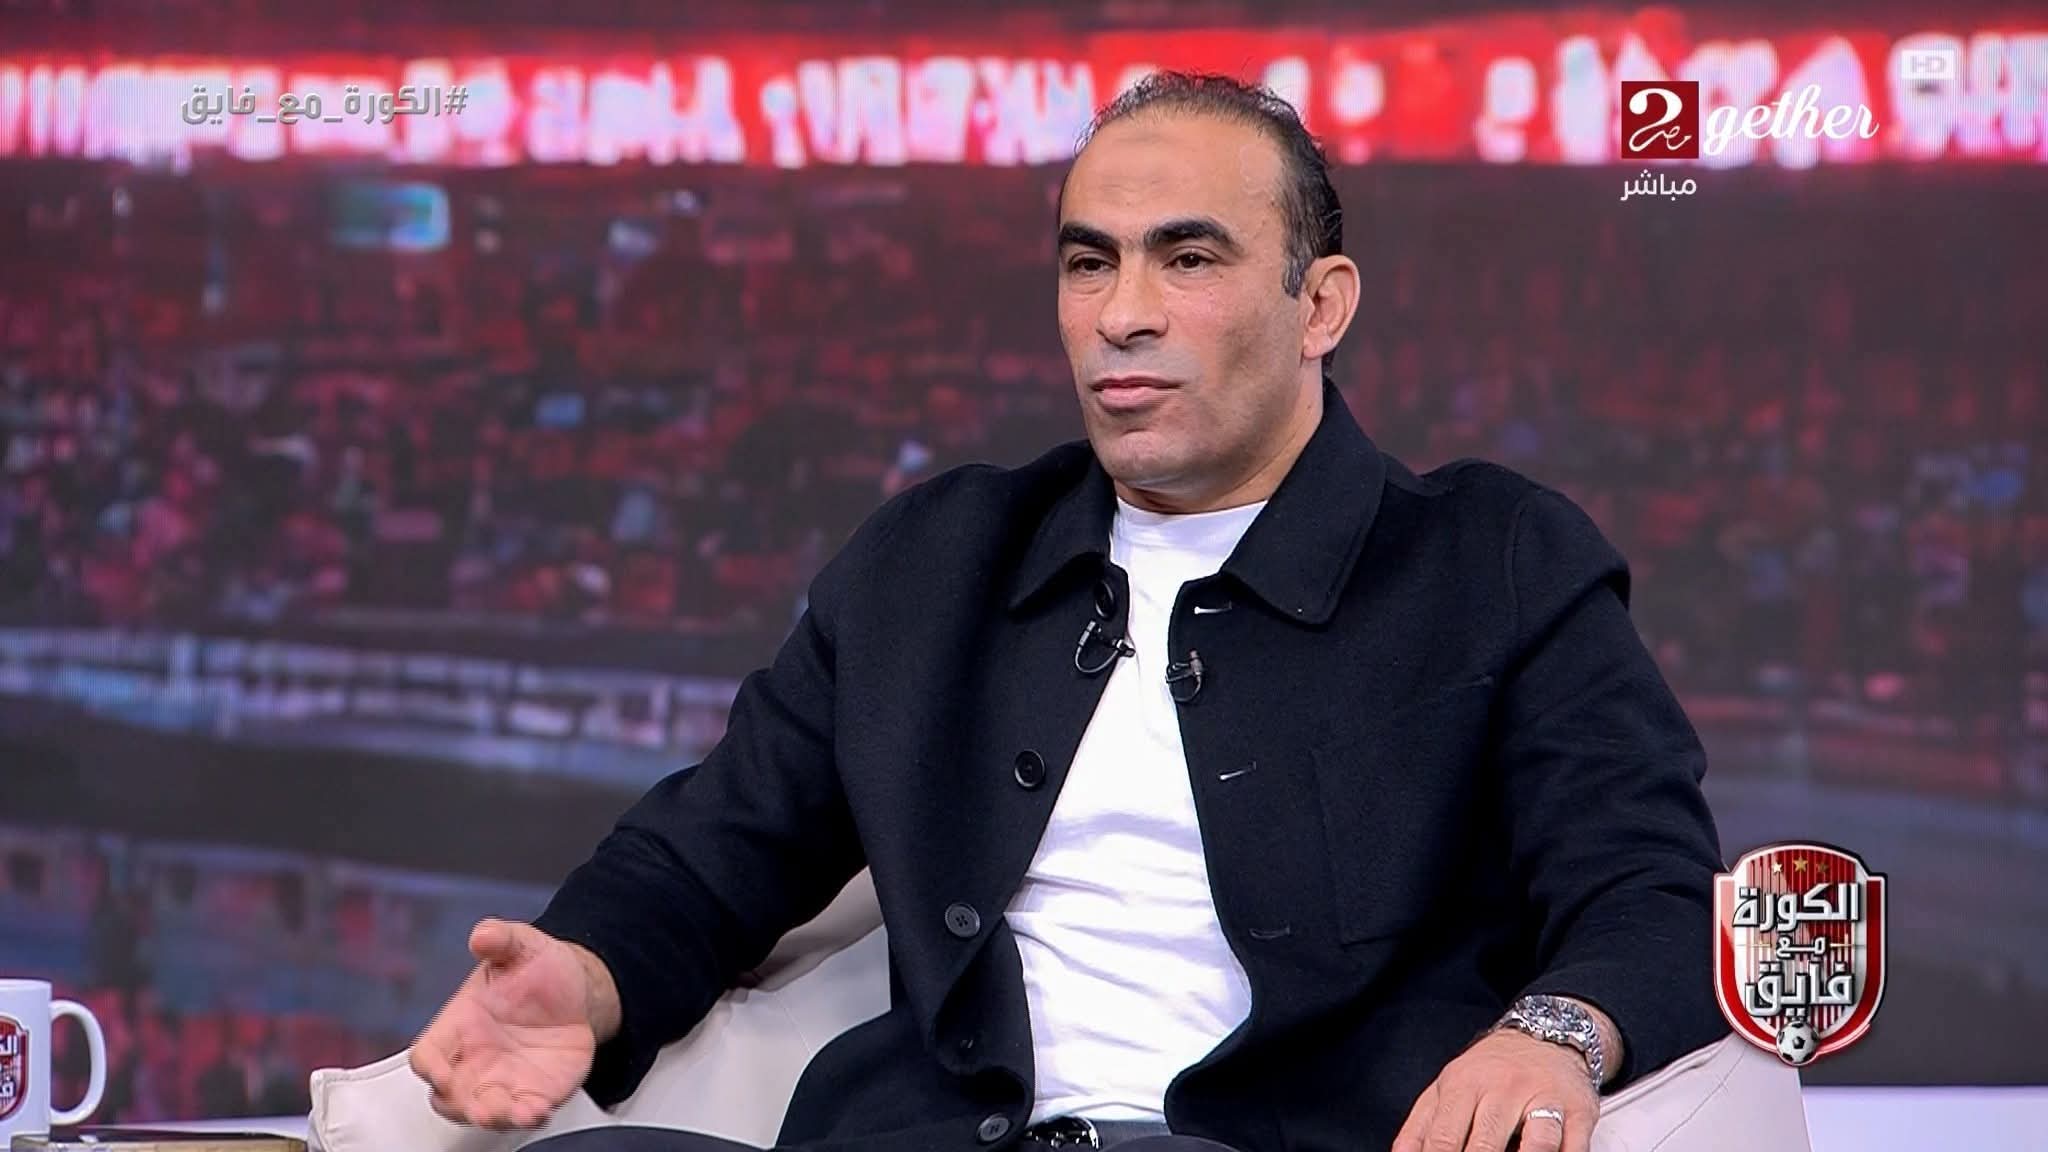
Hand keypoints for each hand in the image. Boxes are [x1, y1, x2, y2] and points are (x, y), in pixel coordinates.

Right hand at [410, 919, 599, 1128]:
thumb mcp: (521, 945)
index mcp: (459, 1026)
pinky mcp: (534, 1093)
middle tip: (480, 1106)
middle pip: (450, 1097)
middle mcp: (474, 1061)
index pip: (428, 1054)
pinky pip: (525, 1114)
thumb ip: (500, 938)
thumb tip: (483, 934)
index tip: (440, 1074)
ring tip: (516, 1112)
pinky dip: (529, 1117)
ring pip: (485, 1112)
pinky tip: (539, 1110)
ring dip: (496, 1117)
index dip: (429, 1068)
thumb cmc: (536, 971)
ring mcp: (503, 1082)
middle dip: (461, 1106)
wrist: (577, 990)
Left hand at [1392, 1029, 1597, 1151]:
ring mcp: (1543, 1099)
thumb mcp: (1448, 1087)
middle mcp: (1504, 1089)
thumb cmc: (1492, 1070)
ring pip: (1537, 1143)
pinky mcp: (1578, 1111)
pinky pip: (1574, 1146)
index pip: (1443, 1139)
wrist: (1546, 1034)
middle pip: (1485, 1145)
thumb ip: (1421, 1126)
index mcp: (1464, 1085)